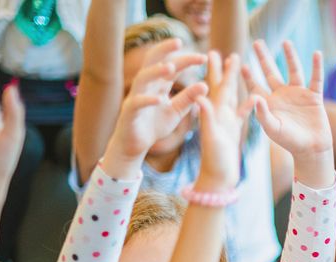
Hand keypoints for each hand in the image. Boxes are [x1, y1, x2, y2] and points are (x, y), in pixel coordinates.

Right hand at [112, 39, 207, 161]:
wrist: (135, 145)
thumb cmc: (154, 126)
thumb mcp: (176, 112)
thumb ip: (188, 99)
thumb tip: (206, 84)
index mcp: (158, 84)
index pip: (172, 66)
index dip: (186, 60)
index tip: (204, 57)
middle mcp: (146, 86)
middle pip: (152, 61)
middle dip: (164, 50)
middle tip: (179, 42)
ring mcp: (136, 97)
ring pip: (143, 78)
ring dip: (155, 71)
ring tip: (170, 68)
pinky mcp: (129, 112)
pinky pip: (137, 102)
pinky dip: (147, 99)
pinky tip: (159, 99)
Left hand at [196, 51, 247, 188]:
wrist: (217, 181)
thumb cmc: (214, 163)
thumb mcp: (211, 138)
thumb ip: (206, 118)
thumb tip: (200, 95)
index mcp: (215, 114)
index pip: (216, 86)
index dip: (217, 70)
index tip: (215, 52)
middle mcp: (220, 116)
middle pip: (224, 87)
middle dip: (225, 70)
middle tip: (227, 53)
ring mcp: (227, 123)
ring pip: (233, 97)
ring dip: (236, 82)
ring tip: (240, 67)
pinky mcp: (234, 132)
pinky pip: (242, 112)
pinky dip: (248, 103)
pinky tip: (254, 96)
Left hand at [243, 40, 331, 155]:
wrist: (312, 149)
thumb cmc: (289, 142)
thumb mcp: (273, 129)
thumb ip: (262, 114)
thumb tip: (254, 97)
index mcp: (269, 104)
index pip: (255, 86)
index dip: (248, 76)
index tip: (240, 64)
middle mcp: (282, 96)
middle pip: (271, 72)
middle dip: (264, 58)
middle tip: (256, 42)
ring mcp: (298, 94)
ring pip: (293, 70)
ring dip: (290, 56)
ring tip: (286, 42)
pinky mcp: (314, 96)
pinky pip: (315, 78)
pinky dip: (317, 67)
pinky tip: (317, 54)